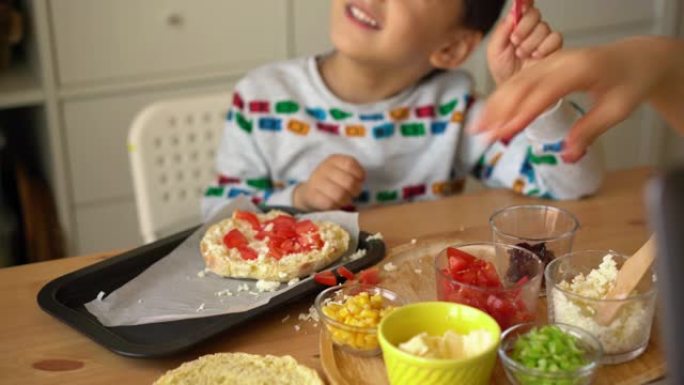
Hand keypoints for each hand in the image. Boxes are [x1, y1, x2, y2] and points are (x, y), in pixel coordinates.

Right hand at [293, 154, 365, 210]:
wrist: (309, 192)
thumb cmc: (332, 182)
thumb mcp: (341, 171)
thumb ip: (353, 173)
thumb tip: (362, 181)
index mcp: (334, 160)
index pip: (350, 164)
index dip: (359, 175)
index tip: (360, 181)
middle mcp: (324, 168)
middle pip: (348, 181)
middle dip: (355, 190)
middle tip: (354, 194)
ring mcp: (316, 181)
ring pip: (340, 194)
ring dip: (346, 200)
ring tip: (346, 200)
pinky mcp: (312, 195)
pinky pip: (330, 203)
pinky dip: (336, 206)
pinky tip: (337, 204)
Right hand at [473, 37, 683, 161]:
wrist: (634, 59)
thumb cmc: (628, 83)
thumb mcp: (616, 111)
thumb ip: (589, 132)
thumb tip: (567, 156)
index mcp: (580, 69)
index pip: (544, 92)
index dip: (522, 113)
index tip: (505, 133)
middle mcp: (559, 61)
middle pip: (521, 85)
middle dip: (499, 112)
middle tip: (481, 137)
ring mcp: (548, 61)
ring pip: (513, 82)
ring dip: (494, 106)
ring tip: (477, 130)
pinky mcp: (542, 66)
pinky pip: (517, 81)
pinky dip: (501, 98)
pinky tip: (489, 115)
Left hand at [487, 0, 562, 85]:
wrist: (513, 88)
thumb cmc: (503, 70)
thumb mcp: (494, 50)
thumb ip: (502, 31)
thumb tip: (512, 14)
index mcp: (515, 25)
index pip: (523, 7)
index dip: (525, 2)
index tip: (523, 2)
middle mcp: (530, 29)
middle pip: (534, 14)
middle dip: (523, 27)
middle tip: (515, 41)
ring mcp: (542, 38)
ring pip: (544, 27)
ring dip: (531, 42)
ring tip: (522, 54)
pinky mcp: (553, 48)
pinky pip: (555, 38)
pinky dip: (544, 47)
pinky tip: (535, 56)